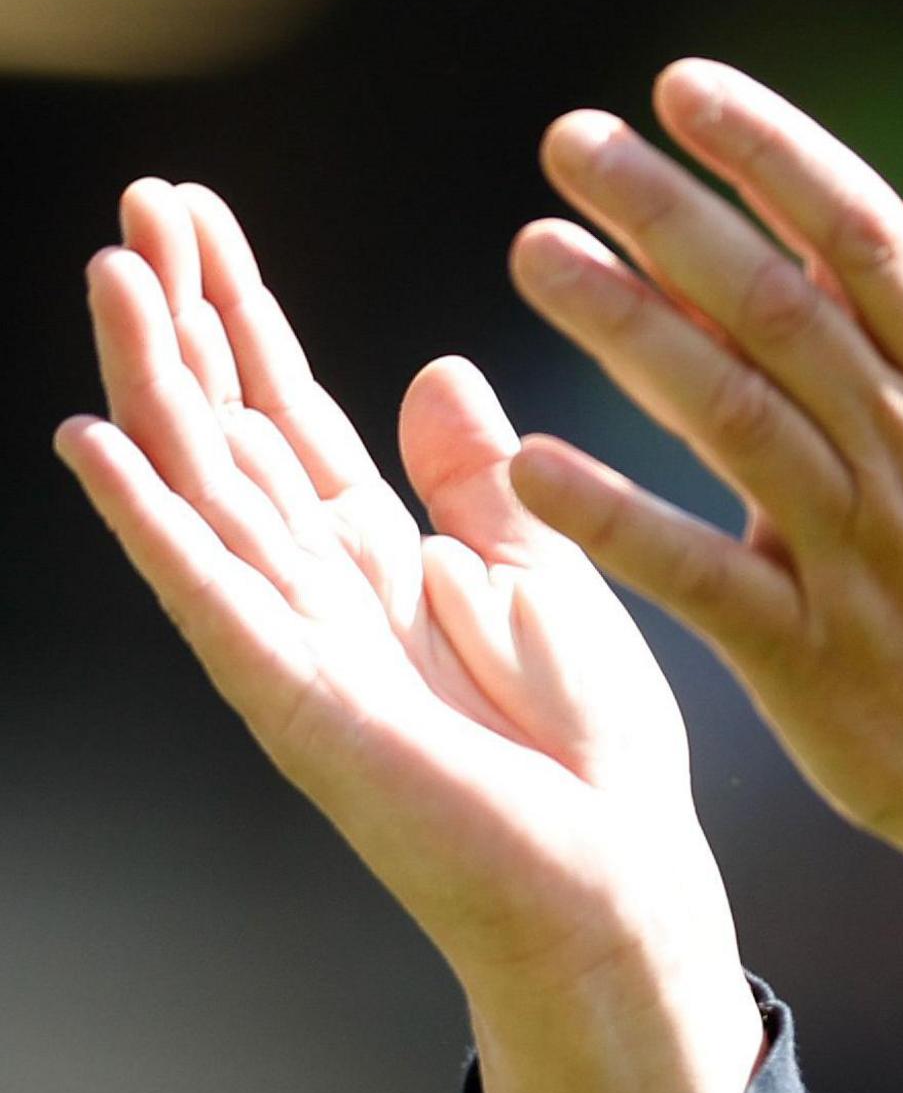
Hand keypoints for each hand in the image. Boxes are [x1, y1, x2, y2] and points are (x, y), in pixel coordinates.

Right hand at [54, 180, 759, 1092]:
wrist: (615, 894)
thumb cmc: (588, 763)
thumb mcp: (544, 585)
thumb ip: (477, 487)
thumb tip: (432, 369)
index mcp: (382, 564)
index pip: (292, 415)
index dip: (245, 314)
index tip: (197, 212)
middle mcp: (320, 596)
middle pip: (232, 429)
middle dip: (184, 314)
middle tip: (141, 197)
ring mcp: (297, 648)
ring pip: (206, 489)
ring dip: (153, 381)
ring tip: (112, 271)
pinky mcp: (301, 707)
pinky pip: (215, 600)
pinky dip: (154, 526)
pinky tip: (96, 446)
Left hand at [502, 59, 902, 950]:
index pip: (866, 239)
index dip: (774, 155)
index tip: (682, 87)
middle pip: (784, 309)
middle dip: (675, 215)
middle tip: (570, 141)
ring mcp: (860, 555)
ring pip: (737, 418)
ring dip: (630, 331)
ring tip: (536, 252)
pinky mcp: (810, 655)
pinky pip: (701, 576)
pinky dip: (617, 518)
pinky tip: (529, 464)